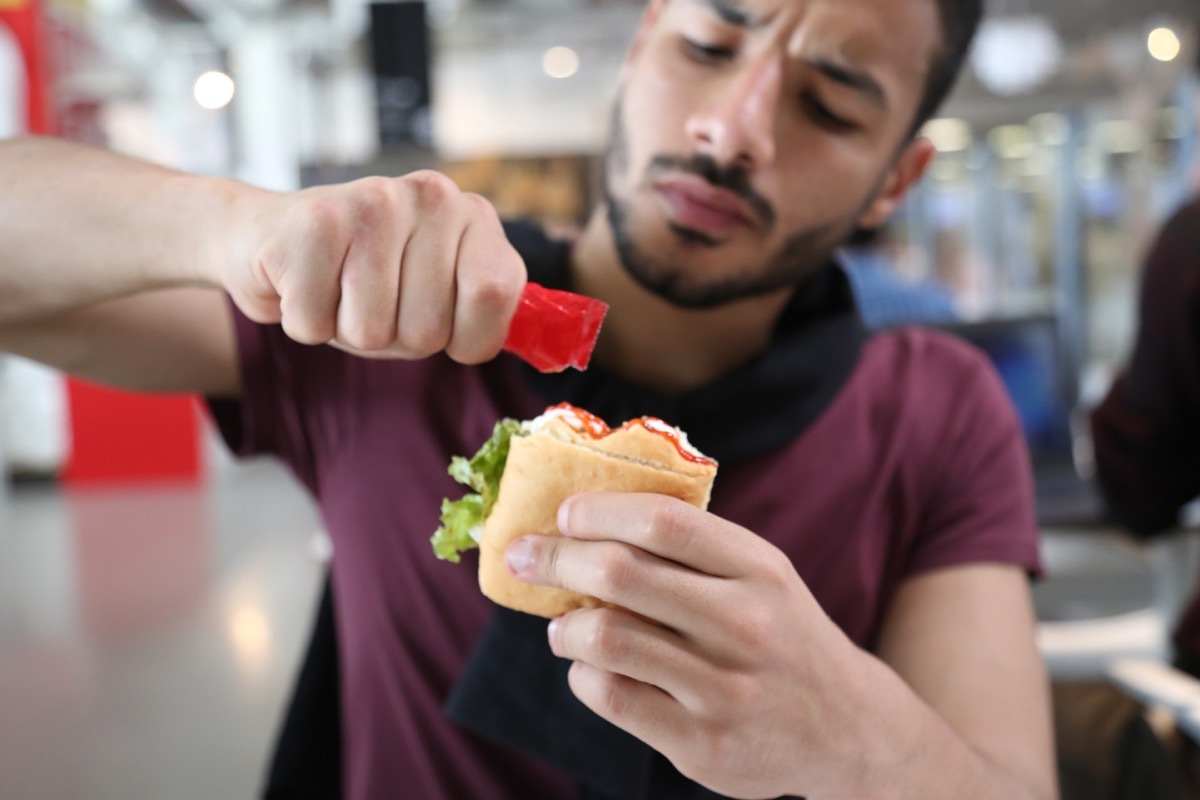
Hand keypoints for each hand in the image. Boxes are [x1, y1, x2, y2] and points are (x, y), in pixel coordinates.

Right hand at [216, 171, 524, 362]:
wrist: (264, 235)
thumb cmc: (361, 277)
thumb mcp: (439, 286)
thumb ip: (487, 306)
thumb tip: (554, 345)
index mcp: (472, 214)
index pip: (498, 296)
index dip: (468, 338)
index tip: (444, 327)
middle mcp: (430, 197)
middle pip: (430, 331)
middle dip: (395, 339)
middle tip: (370, 301)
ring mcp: (370, 203)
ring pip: (373, 333)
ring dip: (347, 331)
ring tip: (337, 291)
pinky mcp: (312, 224)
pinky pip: (318, 325)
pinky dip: (305, 322)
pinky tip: (303, 283)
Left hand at [504, 493, 871, 799]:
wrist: (848, 728)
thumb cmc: (780, 634)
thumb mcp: (762, 576)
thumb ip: (693, 547)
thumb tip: (586, 516)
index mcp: (759, 569)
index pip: (662, 520)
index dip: (599, 510)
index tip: (564, 513)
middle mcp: (746, 625)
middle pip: (621, 572)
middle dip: (555, 558)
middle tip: (524, 557)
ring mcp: (725, 689)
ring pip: (606, 637)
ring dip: (565, 625)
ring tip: (562, 625)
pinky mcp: (703, 744)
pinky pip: (611, 696)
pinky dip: (583, 675)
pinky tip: (590, 668)